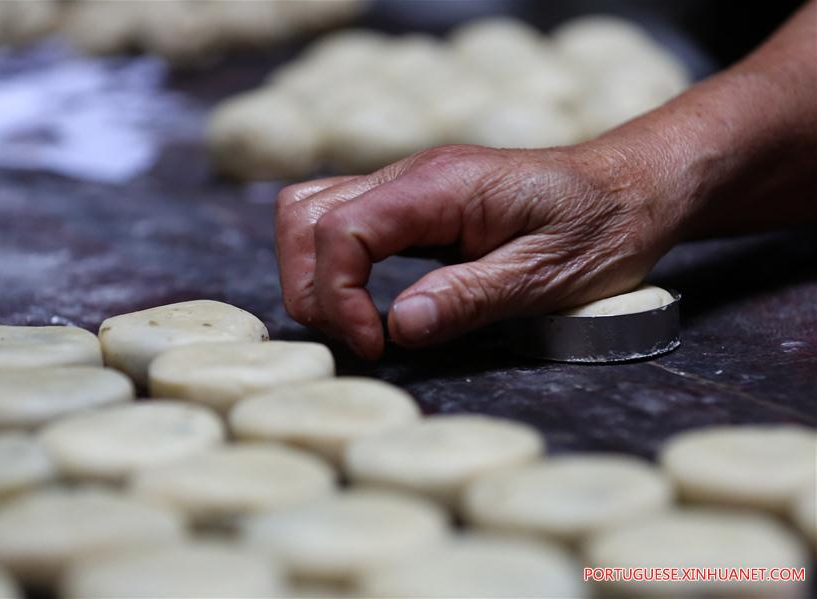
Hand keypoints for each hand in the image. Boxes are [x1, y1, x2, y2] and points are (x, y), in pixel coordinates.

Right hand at [275, 143, 685, 358]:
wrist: (633, 187)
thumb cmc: (601, 227)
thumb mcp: (545, 275)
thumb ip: (467, 298)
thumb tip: (398, 328)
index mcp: (441, 186)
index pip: (342, 229)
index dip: (339, 295)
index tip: (376, 343)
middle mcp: (412, 175)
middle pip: (305, 215)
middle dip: (313, 286)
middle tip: (360, 338)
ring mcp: (408, 184)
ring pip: (312, 212)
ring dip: (316, 273)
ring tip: (358, 323)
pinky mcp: (413, 203)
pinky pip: (344, 222)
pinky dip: (337, 265)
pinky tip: (370, 301)